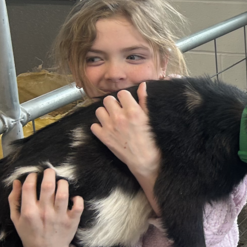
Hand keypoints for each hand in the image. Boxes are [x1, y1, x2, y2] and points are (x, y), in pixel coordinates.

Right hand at [9, 170, 83, 246]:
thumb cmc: (29, 232)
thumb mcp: (16, 218)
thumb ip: (14, 200)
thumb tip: (17, 181)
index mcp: (28, 211)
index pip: (29, 187)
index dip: (31, 177)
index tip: (34, 175)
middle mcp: (44, 213)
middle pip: (48, 186)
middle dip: (49, 174)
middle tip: (49, 171)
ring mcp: (59, 217)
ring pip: (63, 193)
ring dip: (62, 183)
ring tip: (60, 182)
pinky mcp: (71, 221)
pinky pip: (78, 205)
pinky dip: (77, 199)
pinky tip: (73, 197)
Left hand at [91, 82, 161, 214]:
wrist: (145, 161)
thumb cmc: (152, 140)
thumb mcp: (150, 118)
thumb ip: (144, 100)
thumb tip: (143, 85)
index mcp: (132, 110)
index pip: (122, 93)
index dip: (125, 97)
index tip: (128, 103)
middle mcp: (119, 117)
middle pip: (108, 100)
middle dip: (114, 103)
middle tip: (120, 110)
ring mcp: (109, 127)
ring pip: (99, 111)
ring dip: (105, 113)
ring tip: (113, 118)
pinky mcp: (103, 137)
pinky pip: (93, 126)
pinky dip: (99, 127)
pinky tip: (108, 129)